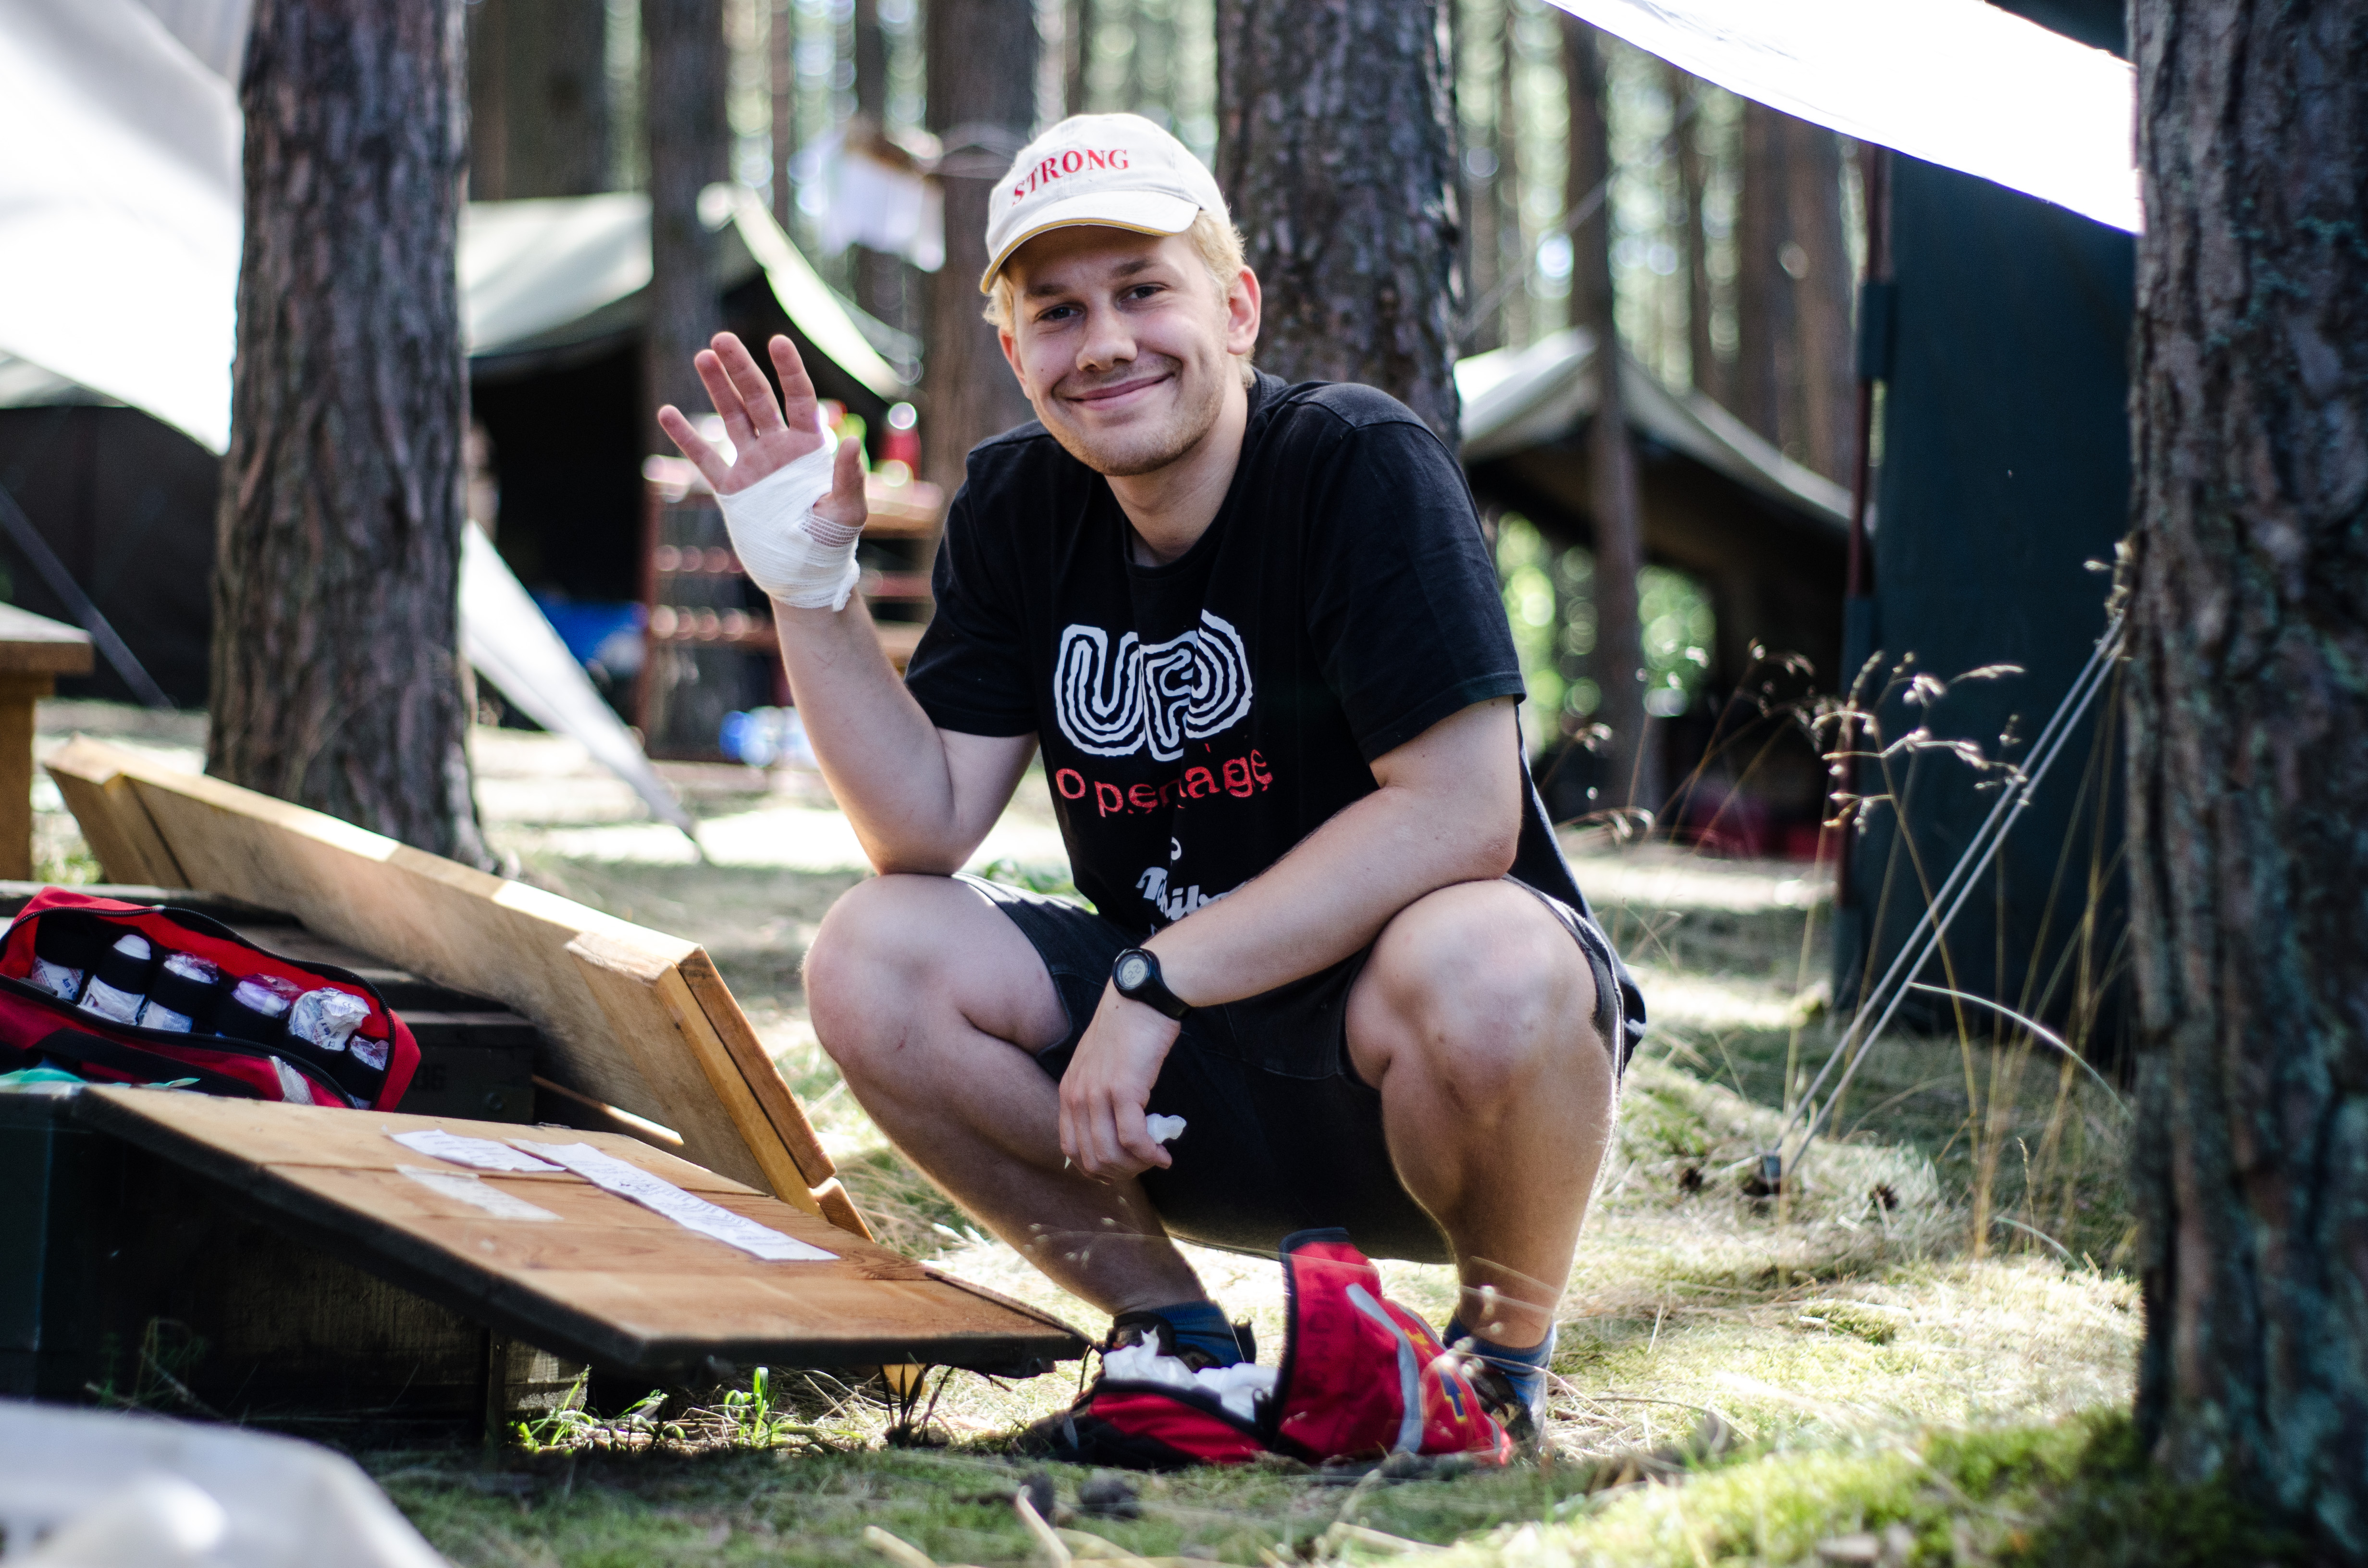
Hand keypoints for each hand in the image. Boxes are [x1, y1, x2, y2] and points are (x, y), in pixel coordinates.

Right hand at [656, 332, 866, 533]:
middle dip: (741, 368)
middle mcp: (779, 448)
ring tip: (702, 356)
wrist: (803, 573)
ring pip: (731, 417)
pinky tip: (667, 412)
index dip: (789, 370)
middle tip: (722, 339)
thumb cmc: (833, 542)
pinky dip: (686, 437)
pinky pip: (704, 458)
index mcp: (809, 447)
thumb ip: (848, 477)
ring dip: (716, 388)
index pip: (799, 398)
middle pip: (758, 398)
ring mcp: (753, 465)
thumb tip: (853, 442)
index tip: (777, 341)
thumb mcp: (848, 511)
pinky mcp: (732, 489)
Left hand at [1060, 983, 1182, 1180]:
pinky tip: (1163, 1156)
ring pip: (1110, 1154)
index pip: (1070, 1148)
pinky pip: (1133, 1139)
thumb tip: (1114, 1130)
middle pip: (1090, 1158)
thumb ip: (1098, 1094)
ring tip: (1155, 1160)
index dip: (1095, 1168)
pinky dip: (1150, 1155)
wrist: (1141, 998)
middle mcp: (1077, 1095)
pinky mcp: (1123, 1089)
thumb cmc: (1128, 1030)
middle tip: (1143, 1167)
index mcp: (1069, 1091)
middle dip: (1120, 1173)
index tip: (1120, 1169)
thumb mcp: (1100, 1065)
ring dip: (1136, 1168)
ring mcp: (1097, 1093)